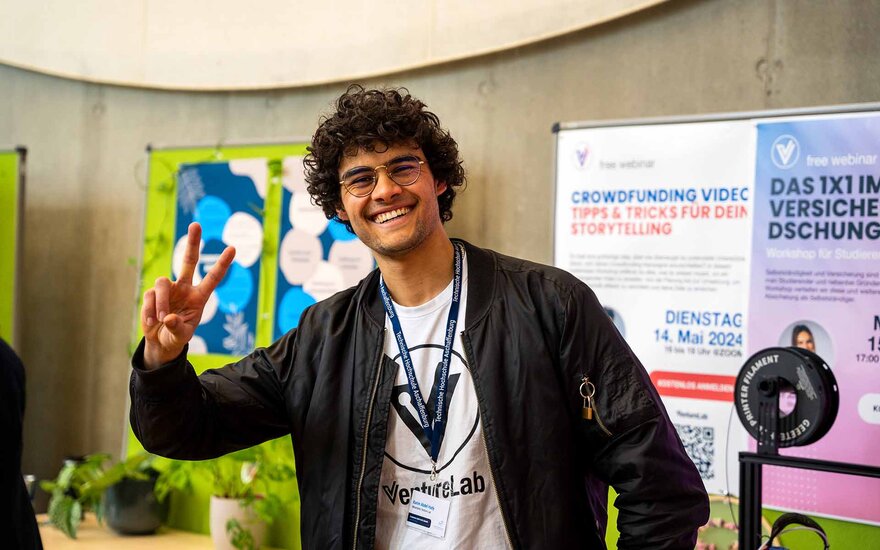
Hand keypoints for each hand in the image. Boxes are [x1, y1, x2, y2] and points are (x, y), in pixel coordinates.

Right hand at [141, 222, 234, 367]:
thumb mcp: (181, 336)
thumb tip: (169, 317)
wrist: (161, 341)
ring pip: (162, 283)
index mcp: (199, 297)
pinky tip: (152, 322)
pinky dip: (150, 310)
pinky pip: (149, 297)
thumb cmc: (177, 335)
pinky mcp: (151, 294)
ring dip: (161, 302)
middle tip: (196, 224)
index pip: (213, 278)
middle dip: (192, 242)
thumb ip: (177, 328)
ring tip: (161, 319)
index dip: (222, 263)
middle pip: (188, 260)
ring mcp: (168, 289)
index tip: (233, 248)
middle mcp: (185, 288)